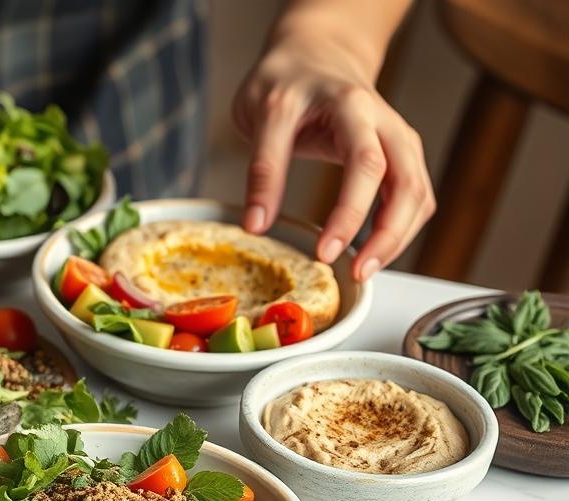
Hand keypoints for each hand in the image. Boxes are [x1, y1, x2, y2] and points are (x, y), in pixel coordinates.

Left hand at [233, 37, 434, 280]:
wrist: (316, 55)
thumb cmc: (287, 83)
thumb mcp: (262, 114)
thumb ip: (262, 167)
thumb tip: (255, 225)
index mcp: (349, 105)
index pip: (362, 162)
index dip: (347, 212)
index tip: (324, 252)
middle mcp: (383, 121)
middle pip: (403, 180)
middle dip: (384, 232)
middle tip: (356, 272)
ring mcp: (398, 139)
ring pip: (417, 193)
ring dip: (397, 237)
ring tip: (364, 272)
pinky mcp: (402, 156)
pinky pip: (415, 198)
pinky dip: (400, 230)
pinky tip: (374, 254)